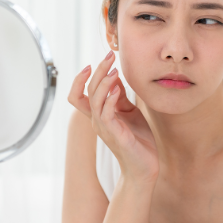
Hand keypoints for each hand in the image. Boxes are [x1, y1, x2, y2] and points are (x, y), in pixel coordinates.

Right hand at [68, 51, 158, 182]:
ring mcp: (104, 128)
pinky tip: (118, 89)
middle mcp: (97, 121)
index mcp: (98, 115)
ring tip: (114, 71)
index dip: (79, 79)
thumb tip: (115, 76)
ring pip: (94, 101)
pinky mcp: (116, 135)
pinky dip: (110, 99)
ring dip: (103, 83)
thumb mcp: (129, 111)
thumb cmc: (137, 139)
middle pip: (86, 92)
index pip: (77, 96)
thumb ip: (120, 96)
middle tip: (109, 56)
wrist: (145, 167)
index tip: (92, 63)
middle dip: (97, 71)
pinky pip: (106, 114)